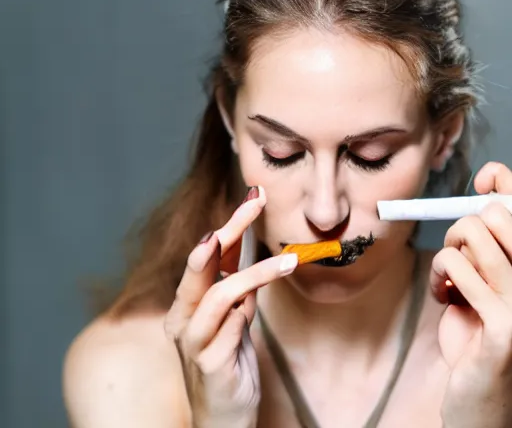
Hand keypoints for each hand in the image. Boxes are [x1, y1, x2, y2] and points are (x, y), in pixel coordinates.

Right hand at [164, 186, 297, 427]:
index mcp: (188, 304)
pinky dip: (246, 314)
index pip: (208, 257)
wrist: (222, 421)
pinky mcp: (207, 364)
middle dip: (229, 232)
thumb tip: (253, 261)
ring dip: (255, 274)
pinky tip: (254, 312)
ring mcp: (192, 341)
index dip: (230, 226)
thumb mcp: (236, 322)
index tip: (253, 199)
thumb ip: (239, 294)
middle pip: (201, 265)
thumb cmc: (228, 367)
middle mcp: (183, 318)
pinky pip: (229, 330)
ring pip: (219, 294)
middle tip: (253, 206)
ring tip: (288, 262)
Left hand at [430, 162, 511, 427]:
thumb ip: (482, 250)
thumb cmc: (480, 336)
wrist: (486, 402)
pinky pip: (453, 264)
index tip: (485, 179)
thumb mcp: (483, 286)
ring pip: (470, 232)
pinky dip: (438, 276)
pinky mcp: (504, 323)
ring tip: (447, 282)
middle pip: (494, 213)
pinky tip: (445, 298)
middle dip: (462, 228)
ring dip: (447, 255)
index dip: (502, 182)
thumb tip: (482, 192)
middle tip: (457, 257)